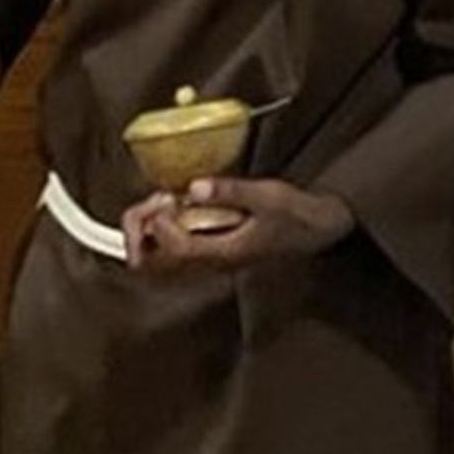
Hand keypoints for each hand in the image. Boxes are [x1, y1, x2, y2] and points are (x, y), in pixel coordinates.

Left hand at [120, 178, 356, 275]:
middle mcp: (209, 263)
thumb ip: (231, 191)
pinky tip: (174, 207)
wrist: (314, 231)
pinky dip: (160, 231)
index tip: (168, 198)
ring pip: (155, 261)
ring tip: (162, 203)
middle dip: (139, 234)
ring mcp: (206, 261)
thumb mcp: (267, 196)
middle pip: (152, 266)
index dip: (161, 225)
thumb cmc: (294, 216)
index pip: (176, 250)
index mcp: (223, 253)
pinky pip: (168, 251)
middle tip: (153, 203)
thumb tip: (194, 186)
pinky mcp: (208, 252)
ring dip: (147, 232)